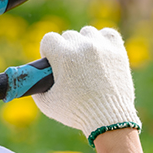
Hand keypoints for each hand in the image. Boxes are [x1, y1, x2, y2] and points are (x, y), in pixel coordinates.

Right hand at [32, 26, 140, 143]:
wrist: (108, 119)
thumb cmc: (76, 112)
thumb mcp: (48, 104)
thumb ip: (37, 89)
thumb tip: (35, 81)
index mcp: (63, 56)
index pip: (49, 39)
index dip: (48, 52)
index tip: (53, 64)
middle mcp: (82, 46)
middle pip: (68, 36)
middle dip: (66, 50)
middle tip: (70, 67)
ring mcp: (102, 47)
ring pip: (87, 33)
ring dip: (84, 43)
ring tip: (86, 61)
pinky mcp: (118, 51)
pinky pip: (107, 34)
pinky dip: (103, 41)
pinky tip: (101, 52)